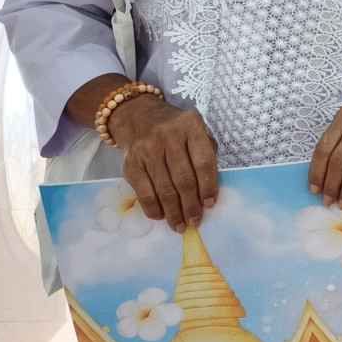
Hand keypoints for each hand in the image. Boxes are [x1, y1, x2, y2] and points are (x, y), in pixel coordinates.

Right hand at [111, 95, 221, 231]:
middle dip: (191, 205)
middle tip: (195, 221)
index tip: (210, 204)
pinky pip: (144, 192)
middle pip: (184, 179)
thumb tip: (208, 190)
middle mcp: (168, 135)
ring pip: (165, 189)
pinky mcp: (131, 163)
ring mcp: (147, 149)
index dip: (209, 186)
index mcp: (191, 124)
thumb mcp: (194, 130)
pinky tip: (161, 216)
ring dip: (174, 212)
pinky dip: (153, 208)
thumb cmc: (174, 128)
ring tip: (180, 225)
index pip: (203, 162)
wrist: (137, 116)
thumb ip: (205, 152)